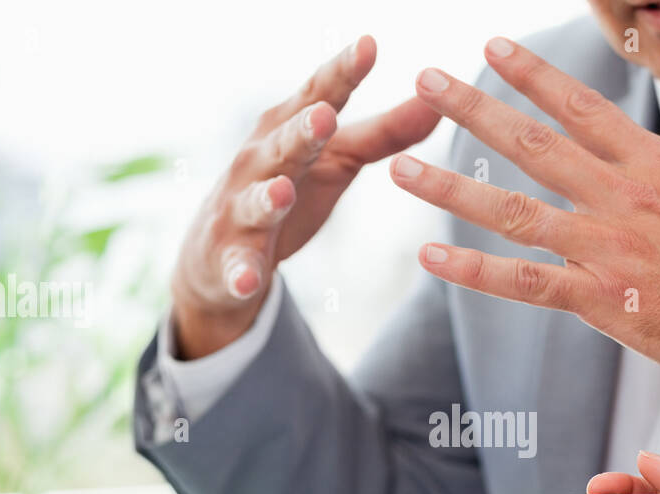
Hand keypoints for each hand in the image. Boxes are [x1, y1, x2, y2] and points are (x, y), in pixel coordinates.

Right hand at [171, 36, 439, 358]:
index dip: (341, 73)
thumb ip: (386, 133)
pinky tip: (249, 281)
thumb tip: (439, 102)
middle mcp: (260, 161)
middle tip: (324, 116)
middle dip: (302, 132)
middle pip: (283, 144)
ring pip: (255, 202)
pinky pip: (238, 268)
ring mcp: (241, 209)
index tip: (368, 45)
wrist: (221, 254)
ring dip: (267, 197)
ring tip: (281, 192)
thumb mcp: (339, 159)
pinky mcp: (230, 258)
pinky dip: (242, 274)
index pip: (318, 96)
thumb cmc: (290, 190)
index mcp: (289, 129)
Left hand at [390, 38, 659, 430]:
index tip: (493, 50)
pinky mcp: (599, 300)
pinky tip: (431, 256)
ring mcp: (607, 246)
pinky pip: (521, 282)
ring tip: (400, 166)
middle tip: (427, 83)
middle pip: (533, 142)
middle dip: (472, 108)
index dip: (531, 75)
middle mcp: (624, 195)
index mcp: (659, 166)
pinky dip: (472, 269)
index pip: (582, 107)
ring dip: (449, 185)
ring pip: (511, 207)